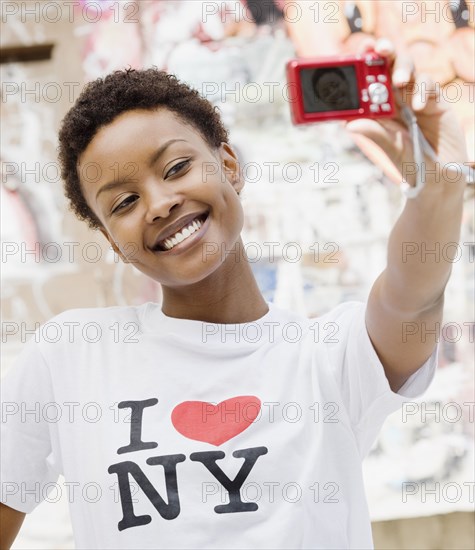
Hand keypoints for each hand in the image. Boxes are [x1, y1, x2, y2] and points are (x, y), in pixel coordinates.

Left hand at [345, 38, 467, 190]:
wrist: (440, 178)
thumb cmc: (411, 165)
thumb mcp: (392, 150)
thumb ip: (376, 135)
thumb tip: (349, 124)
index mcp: (378, 110)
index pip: (368, 82)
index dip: (363, 65)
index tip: (356, 53)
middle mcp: (395, 100)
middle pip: (388, 67)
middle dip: (383, 54)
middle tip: (378, 49)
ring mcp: (416, 98)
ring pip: (409, 69)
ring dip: (402, 69)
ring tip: (399, 82)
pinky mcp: (436, 101)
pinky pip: (430, 85)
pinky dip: (423, 91)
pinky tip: (418, 106)